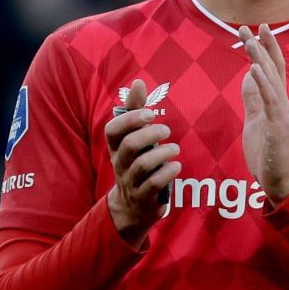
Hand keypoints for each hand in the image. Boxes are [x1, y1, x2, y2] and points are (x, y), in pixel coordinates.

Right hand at [104, 79, 179, 246]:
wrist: (132, 207)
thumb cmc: (137, 163)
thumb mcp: (134, 139)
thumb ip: (135, 111)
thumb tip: (138, 82)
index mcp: (117, 147)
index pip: (112, 130)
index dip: (129, 119)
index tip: (150, 113)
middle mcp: (121, 163)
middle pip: (129, 146)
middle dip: (149, 134)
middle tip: (166, 130)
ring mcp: (131, 181)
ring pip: (142, 165)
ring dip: (162, 153)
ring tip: (174, 148)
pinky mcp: (144, 197)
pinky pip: (154, 184)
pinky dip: (168, 172)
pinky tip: (176, 166)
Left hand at [240, 25, 288, 200]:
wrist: (280, 181)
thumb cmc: (268, 153)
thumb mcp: (255, 120)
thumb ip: (253, 98)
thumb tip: (249, 74)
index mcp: (276, 102)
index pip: (272, 69)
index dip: (266, 48)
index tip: (257, 29)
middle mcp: (282, 103)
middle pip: (273, 68)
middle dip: (262, 46)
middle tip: (253, 25)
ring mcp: (281, 113)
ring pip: (271, 80)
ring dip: (260, 58)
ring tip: (251, 40)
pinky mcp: (278, 126)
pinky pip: (270, 100)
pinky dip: (263, 82)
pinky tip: (254, 68)